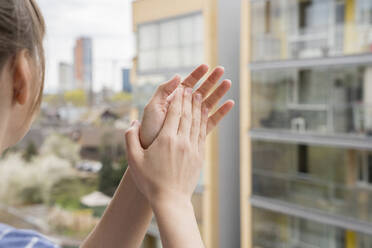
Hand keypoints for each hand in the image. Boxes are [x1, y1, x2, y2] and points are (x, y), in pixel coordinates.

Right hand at [125, 87, 207, 204]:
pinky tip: (204, 115)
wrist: (170, 200)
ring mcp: (192, 148)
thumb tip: (133, 123)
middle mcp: (182, 141)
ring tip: (200, 96)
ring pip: (197, 122)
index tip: (180, 88)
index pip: (175, 113)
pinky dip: (204, 121)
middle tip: (191, 87)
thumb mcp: (134, 160)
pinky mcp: (198, 156)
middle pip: (188, 114)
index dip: (178, 99)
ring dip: (198, 107)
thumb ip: (130, 139)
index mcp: (166, 139)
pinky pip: (202, 133)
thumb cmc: (149, 181)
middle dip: (189, 99)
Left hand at [140, 64, 233, 148]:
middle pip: (201, 91)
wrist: (151, 152)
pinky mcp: (198, 132)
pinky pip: (212, 120)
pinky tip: (229, 103)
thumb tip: (179, 75)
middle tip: (221, 70)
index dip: (197, 74)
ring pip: (208, 103)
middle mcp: (184, 109)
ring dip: (218, 92)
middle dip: (211, 80)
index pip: (187, 84)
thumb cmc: (149, 130)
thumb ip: (164, 90)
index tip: (206, 66)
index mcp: (173, 100)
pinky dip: (221, 112)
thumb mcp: (153, 107)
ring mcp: (192, 120)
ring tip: (228, 83)